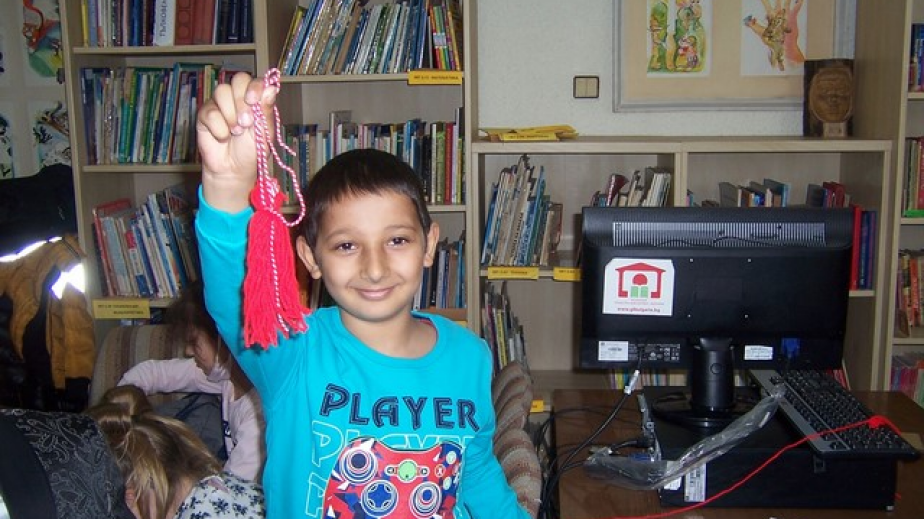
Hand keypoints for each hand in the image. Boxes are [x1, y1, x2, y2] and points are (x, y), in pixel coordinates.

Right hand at [196, 72, 276, 212]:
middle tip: (246, 123)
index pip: (254, 80)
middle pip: (237, 80)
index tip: (253, 101)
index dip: (254, 86)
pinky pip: (209, 111)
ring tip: (236, 132)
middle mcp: (237, 97)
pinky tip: (223, 137)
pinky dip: (218, 127)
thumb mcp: (264, 132)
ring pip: (221, 92)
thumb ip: (266, 110)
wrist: (234, 169)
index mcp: (254, 99)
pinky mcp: (205, 114)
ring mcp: (220, 104)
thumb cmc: (251, 150)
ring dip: (231, 115)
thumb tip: (271, 88)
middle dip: (242, 101)